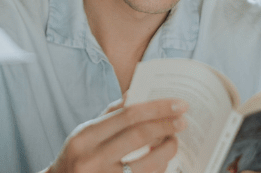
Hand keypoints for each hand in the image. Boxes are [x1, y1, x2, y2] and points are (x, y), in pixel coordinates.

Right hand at [47, 98, 188, 172]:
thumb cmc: (78, 156)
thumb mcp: (86, 133)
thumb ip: (111, 114)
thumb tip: (138, 94)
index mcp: (85, 136)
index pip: (127, 115)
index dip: (156, 108)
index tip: (178, 104)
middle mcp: (92, 159)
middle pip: (138, 136)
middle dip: (166, 126)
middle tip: (183, 120)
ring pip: (147, 164)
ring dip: (167, 150)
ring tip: (174, 141)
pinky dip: (159, 169)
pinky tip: (163, 161)